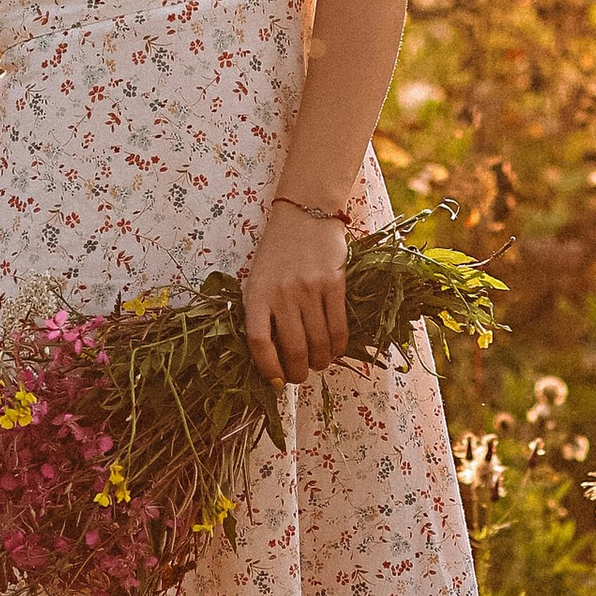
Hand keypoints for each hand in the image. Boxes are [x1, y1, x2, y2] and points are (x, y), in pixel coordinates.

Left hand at [243, 202, 348, 387]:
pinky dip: (338, 346)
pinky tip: (335, 350)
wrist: (304, 214)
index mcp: (257, 294)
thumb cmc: (278, 251)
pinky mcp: (334, 284)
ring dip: (321, 361)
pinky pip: (339, 326)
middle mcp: (282, 294)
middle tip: (301, 376)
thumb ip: (263, 311)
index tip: (276, 381)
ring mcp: (309, 289)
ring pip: (319, 341)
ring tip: (319, 364)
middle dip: (299, 372)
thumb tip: (274, 355)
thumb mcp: (258, 279)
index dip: (268, 368)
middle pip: (293, 348)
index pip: (259, 342)